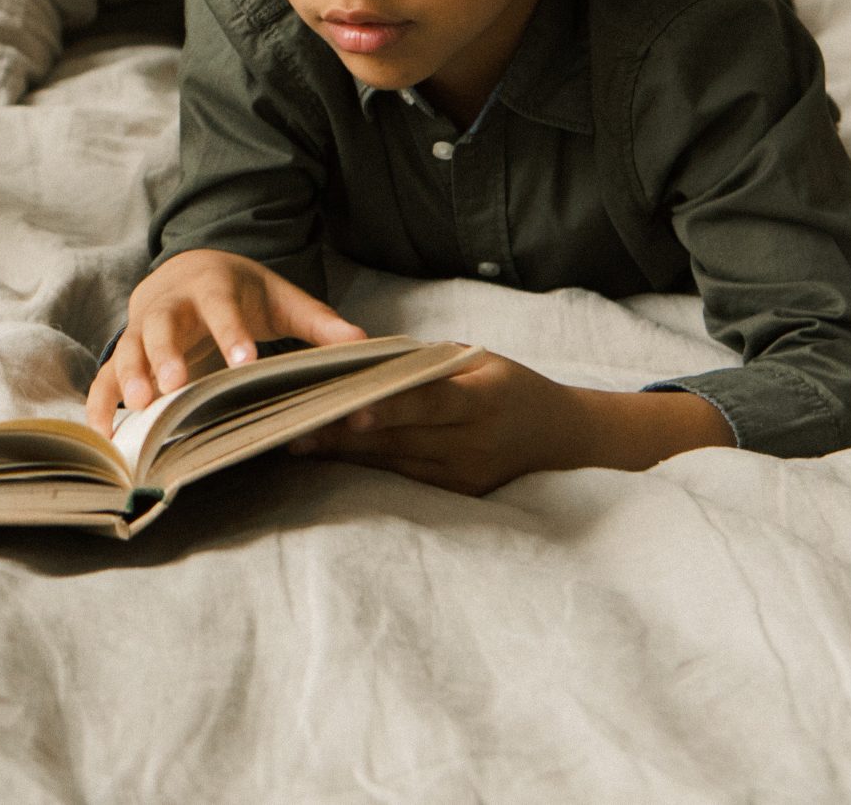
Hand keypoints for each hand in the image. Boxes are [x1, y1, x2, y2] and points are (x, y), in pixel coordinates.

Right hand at [86, 250, 365, 435]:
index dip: (230, 334)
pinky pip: (104, 378)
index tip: (244, 362)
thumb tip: (366, 345)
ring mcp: (141, 329)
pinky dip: (101, 404)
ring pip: (128, 350)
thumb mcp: (281, 299)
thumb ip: (319, 323)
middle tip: (176, 388)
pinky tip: (105, 434)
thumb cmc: (241, 293)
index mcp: (211, 288)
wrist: (188, 270)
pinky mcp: (126, 353)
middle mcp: (169, 306)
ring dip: (130, 379)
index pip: (219, 308)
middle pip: (161, 327)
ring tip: (140, 410)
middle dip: (165, 356)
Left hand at [287, 353, 733, 495]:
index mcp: (480, 400)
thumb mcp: (476, 359)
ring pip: (391, 462)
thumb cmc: (510, 384)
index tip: (348, 409)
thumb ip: (424, 361)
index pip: (427, 403)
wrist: (562, 435)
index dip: (388, 407)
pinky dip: (364, 465)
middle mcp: (470, 443)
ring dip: (342, 452)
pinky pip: (400, 478)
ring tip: (291, 438)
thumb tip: (363, 356)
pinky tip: (325, 456)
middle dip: (342, 432)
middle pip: (398, 438)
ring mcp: (462, 475)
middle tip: (288, 423)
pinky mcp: (455, 494)